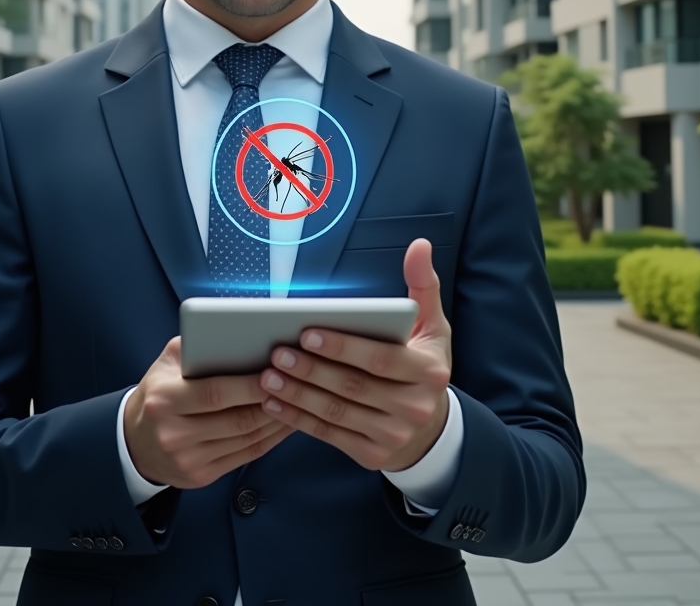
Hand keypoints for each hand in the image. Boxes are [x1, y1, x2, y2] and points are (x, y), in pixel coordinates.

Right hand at [123, 337, 291, 488]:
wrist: (135, 441)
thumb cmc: (159, 391)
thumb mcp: (167, 361)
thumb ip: (196, 344)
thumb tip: (236, 333)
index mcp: (164, 399)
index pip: (215, 393)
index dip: (250, 385)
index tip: (277, 372)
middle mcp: (174, 434)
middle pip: (237, 419)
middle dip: (272, 402)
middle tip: (297, 385)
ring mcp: (188, 460)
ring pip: (246, 439)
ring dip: (277, 421)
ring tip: (298, 401)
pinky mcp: (201, 476)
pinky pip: (246, 456)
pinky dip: (270, 439)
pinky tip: (284, 423)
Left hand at [259, 238, 451, 471]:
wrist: (432, 429)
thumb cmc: (422, 366)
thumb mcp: (432, 326)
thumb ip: (422, 284)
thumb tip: (418, 245)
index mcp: (428, 372)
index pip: (380, 359)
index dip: (342, 346)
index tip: (307, 332)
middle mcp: (414, 407)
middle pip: (353, 387)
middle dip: (311, 369)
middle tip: (277, 351)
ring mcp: (393, 435)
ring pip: (336, 413)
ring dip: (298, 395)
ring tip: (267, 376)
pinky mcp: (371, 455)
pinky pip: (329, 435)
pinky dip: (298, 420)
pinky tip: (274, 404)